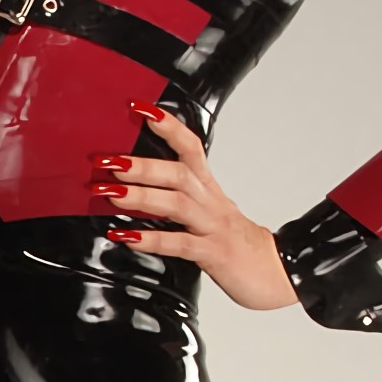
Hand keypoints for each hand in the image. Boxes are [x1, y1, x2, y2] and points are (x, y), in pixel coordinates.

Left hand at [91, 101, 297, 310]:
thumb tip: (134, 185)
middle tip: (105, 161)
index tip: (139, 108)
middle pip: (178, 173)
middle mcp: (211, 201)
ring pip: (177, 204)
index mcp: (208, 187)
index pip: (190, 146)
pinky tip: (126, 236)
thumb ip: (177, 197)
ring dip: (140, 196)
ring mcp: (213, 227)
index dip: (168, 125)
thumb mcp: (207, 212)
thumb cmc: (233, 241)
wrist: (275, 273)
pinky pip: (180, 244)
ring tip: (109, 193)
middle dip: (140, 165)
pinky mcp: (213, 254)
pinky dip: (151, 239)